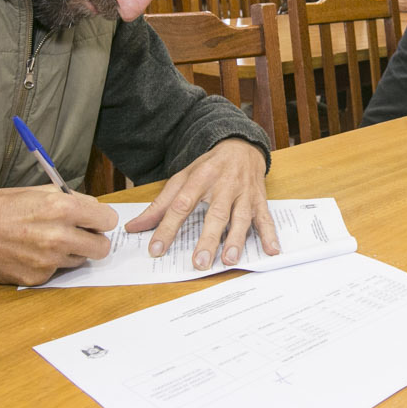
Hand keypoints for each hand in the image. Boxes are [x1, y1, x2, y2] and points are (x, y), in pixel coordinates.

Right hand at [0, 185, 116, 285]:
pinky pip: (56, 272)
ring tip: (46, 242)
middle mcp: (59, 236)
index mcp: (62, 209)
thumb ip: (69, 200)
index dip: (101, 221)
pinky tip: (30, 253)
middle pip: (102, 247)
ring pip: (80, 261)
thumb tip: (93, 208)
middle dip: (93, 241)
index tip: (94, 222)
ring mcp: (48, 260)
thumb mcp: (36, 192)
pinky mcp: (37, 277)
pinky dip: (49, 264)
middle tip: (79, 236)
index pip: (107, 220)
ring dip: (70, 253)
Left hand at [124, 139, 277, 268]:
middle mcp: (224, 186)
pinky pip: (265, 218)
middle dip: (208, 239)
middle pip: (215, 214)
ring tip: (229, 260)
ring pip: (241, 218)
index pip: (181, 205)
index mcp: (200, 179)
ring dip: (236, 240)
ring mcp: (244, 193)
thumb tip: (134, 227)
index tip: (156, 248)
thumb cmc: (208, 167)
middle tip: (199, 262)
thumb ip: (160, 205)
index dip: (168, 227)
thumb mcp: (182, 178)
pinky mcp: (259, 200)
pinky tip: (272, 249)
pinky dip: (270, 234)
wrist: (241, 146)